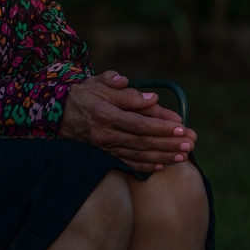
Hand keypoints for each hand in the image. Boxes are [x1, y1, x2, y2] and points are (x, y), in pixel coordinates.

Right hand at [59, 71, 198, 172]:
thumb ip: (124, 90)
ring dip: (163, 156)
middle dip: (169, 143)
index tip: (182, 126)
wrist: (57, 112)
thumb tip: (151, 98)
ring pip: (138, 155)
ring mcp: (104, 148)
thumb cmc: (84, 94)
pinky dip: (147, 166)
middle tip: (191, 142)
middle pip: (143, 142)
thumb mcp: (99, 83)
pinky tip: (164, 164)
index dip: (161, 126)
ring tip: (184, 154)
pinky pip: (128, 163)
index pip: (138, 123)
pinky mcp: (104, 156)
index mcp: (105, 113)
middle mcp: (105, 134)